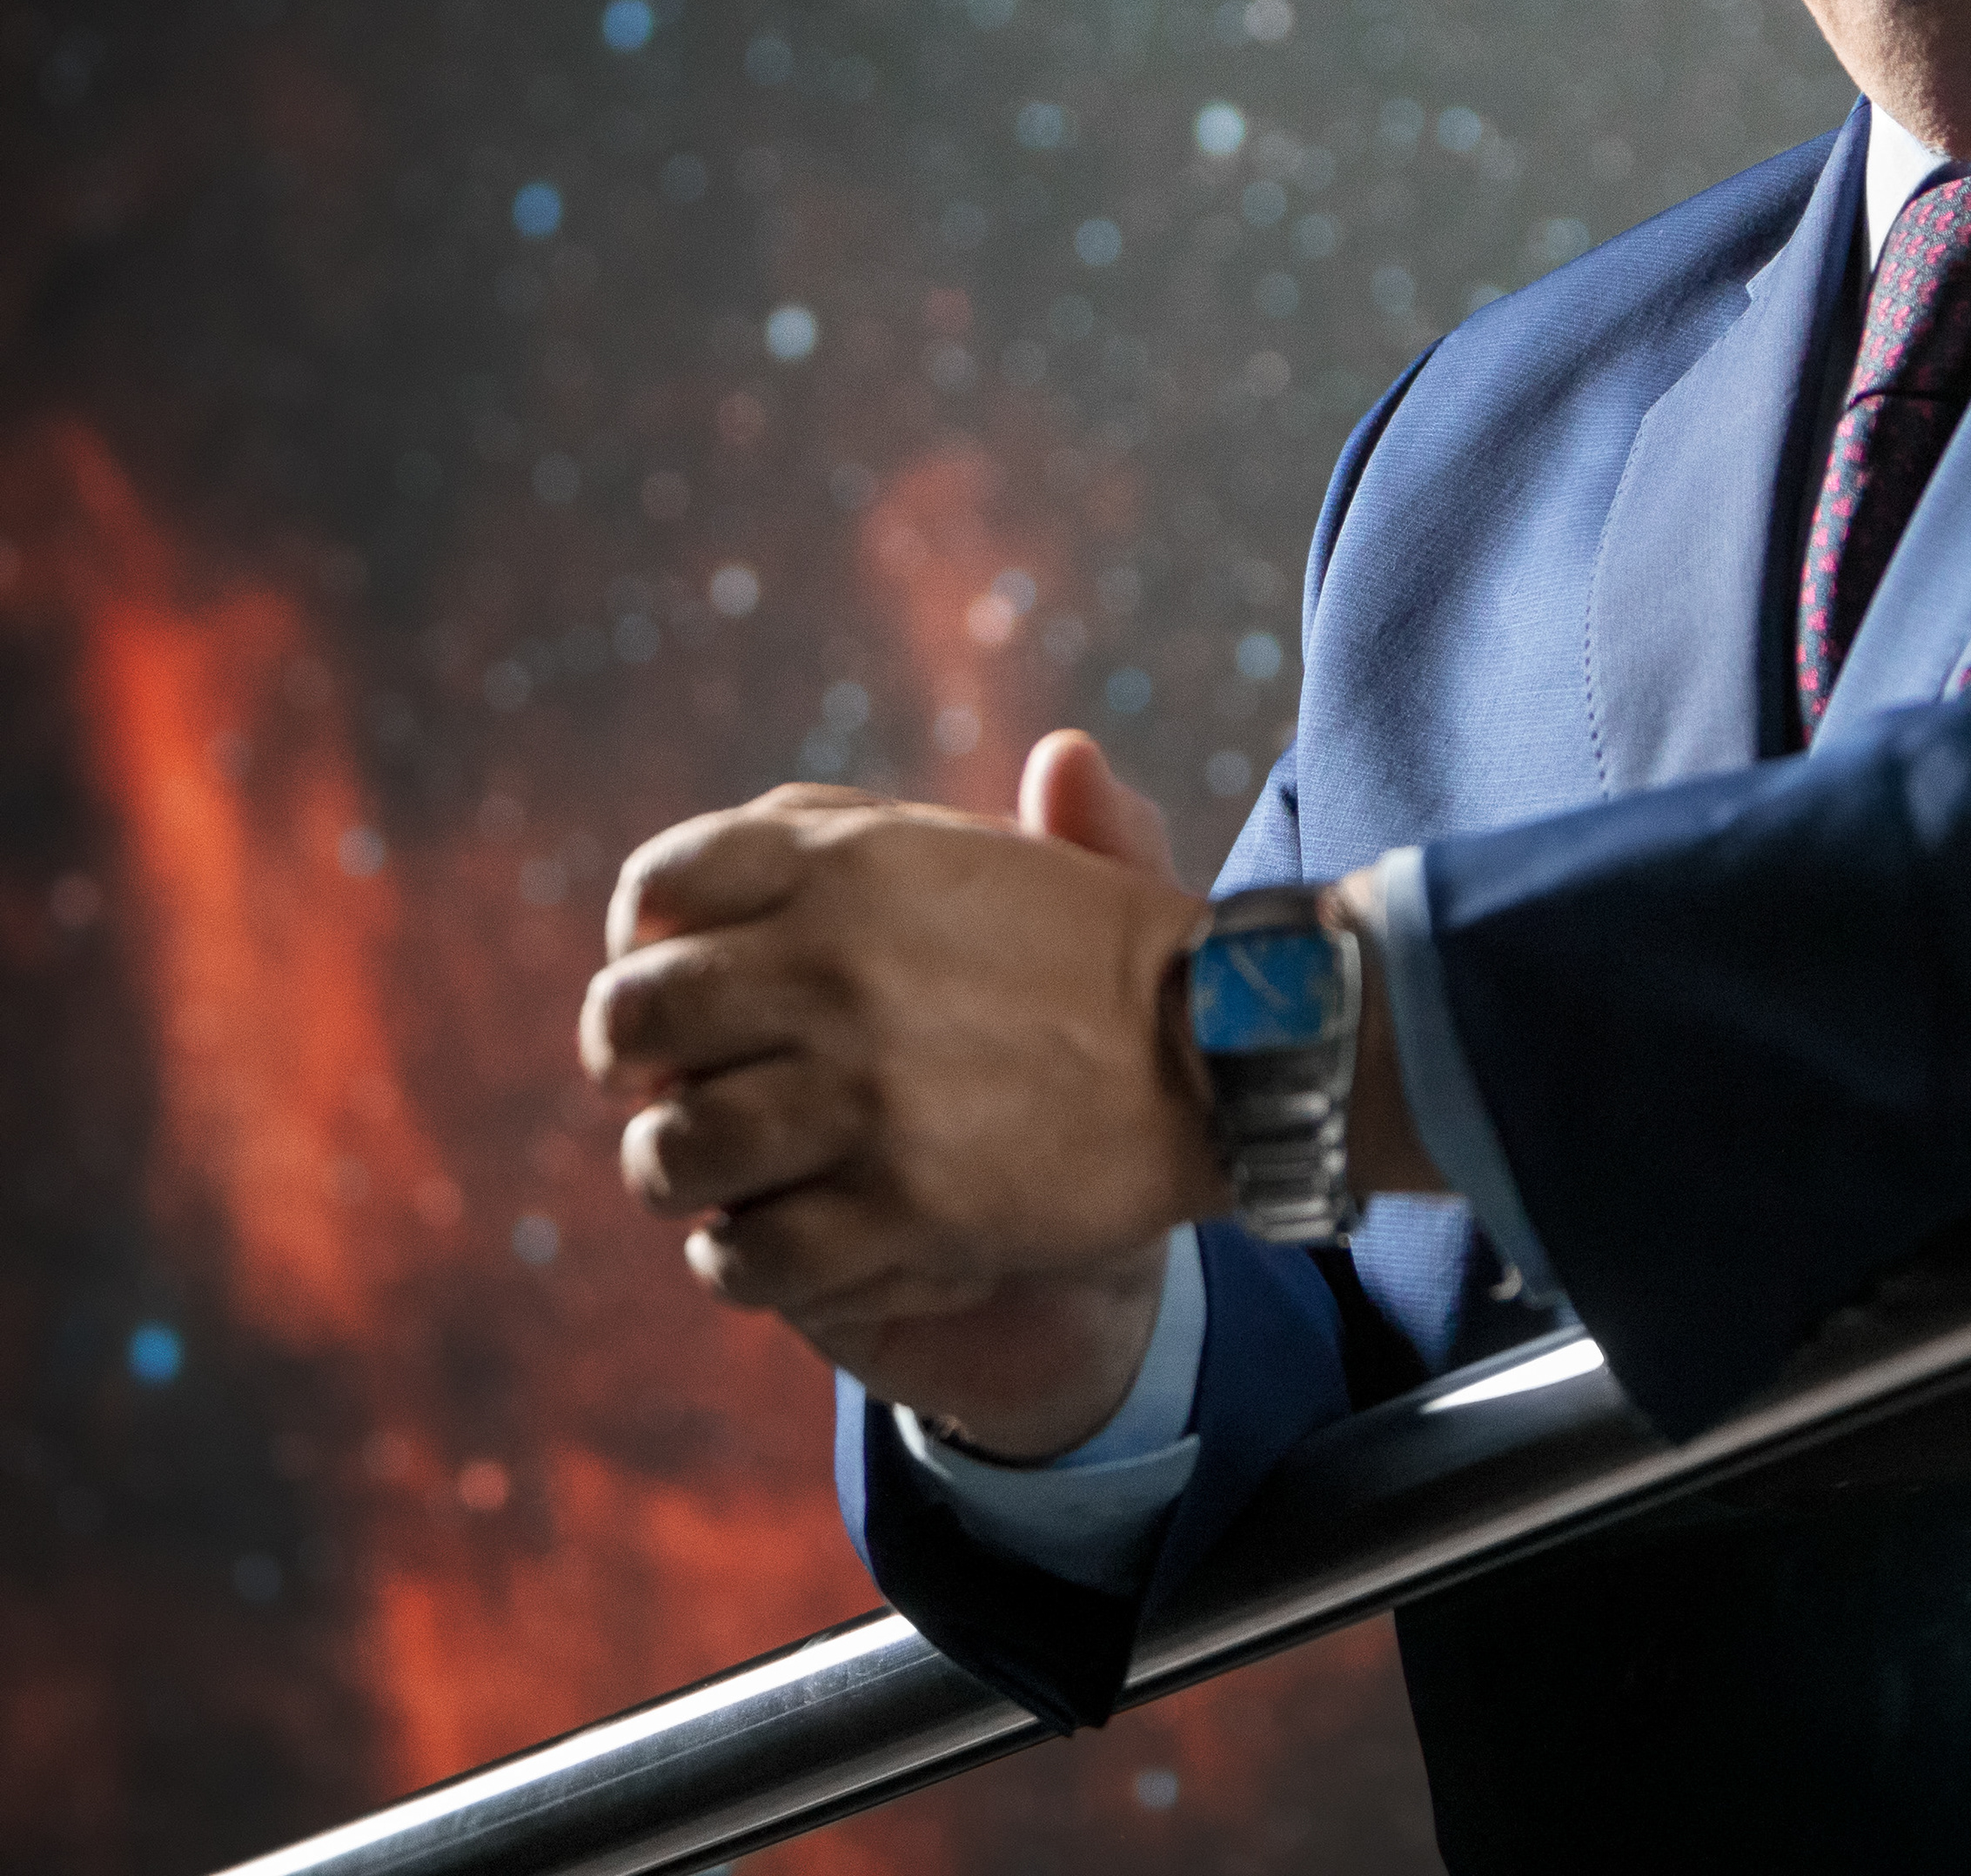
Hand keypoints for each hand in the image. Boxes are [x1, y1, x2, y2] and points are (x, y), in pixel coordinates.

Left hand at [581, 732, 1224, 1454]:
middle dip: (630, 1059)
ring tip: (717, 1172)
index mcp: (852, 865)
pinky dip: (739, 1256)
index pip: (660, 884)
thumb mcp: (994, 846)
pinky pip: (744, 1255)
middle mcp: (835, 969)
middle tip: (674, 1081)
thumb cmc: (1109, 952)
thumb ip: (884, 829)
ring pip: (669, 1153)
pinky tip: (770, 1238)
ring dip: (676, 1169)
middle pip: (633, 1019)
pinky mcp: (895, 1209)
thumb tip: (767, 833)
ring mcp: (861, 1094)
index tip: (667, 965)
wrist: (1225, 1054)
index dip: (641, 934)